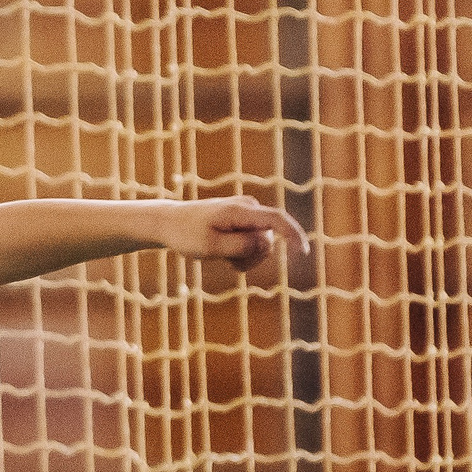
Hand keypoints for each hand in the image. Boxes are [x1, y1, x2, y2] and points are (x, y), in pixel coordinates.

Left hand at [159, 195, 308, 275]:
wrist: (169, 222)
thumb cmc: (186, 235)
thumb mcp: (210, 247)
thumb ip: (240, 246)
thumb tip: (267, 243)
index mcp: (240, 211)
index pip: (276, 220)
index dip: (293, 235)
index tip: (303, 253)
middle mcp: (248, 207)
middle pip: (268, 240)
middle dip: (253, 257)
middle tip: (229, 263)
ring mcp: (247, 213)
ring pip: (261, 244)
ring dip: (246, 257)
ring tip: (224, 258)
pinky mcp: (243, 221)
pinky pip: (253, 242)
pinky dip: (242, 254)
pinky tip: (226, 255)